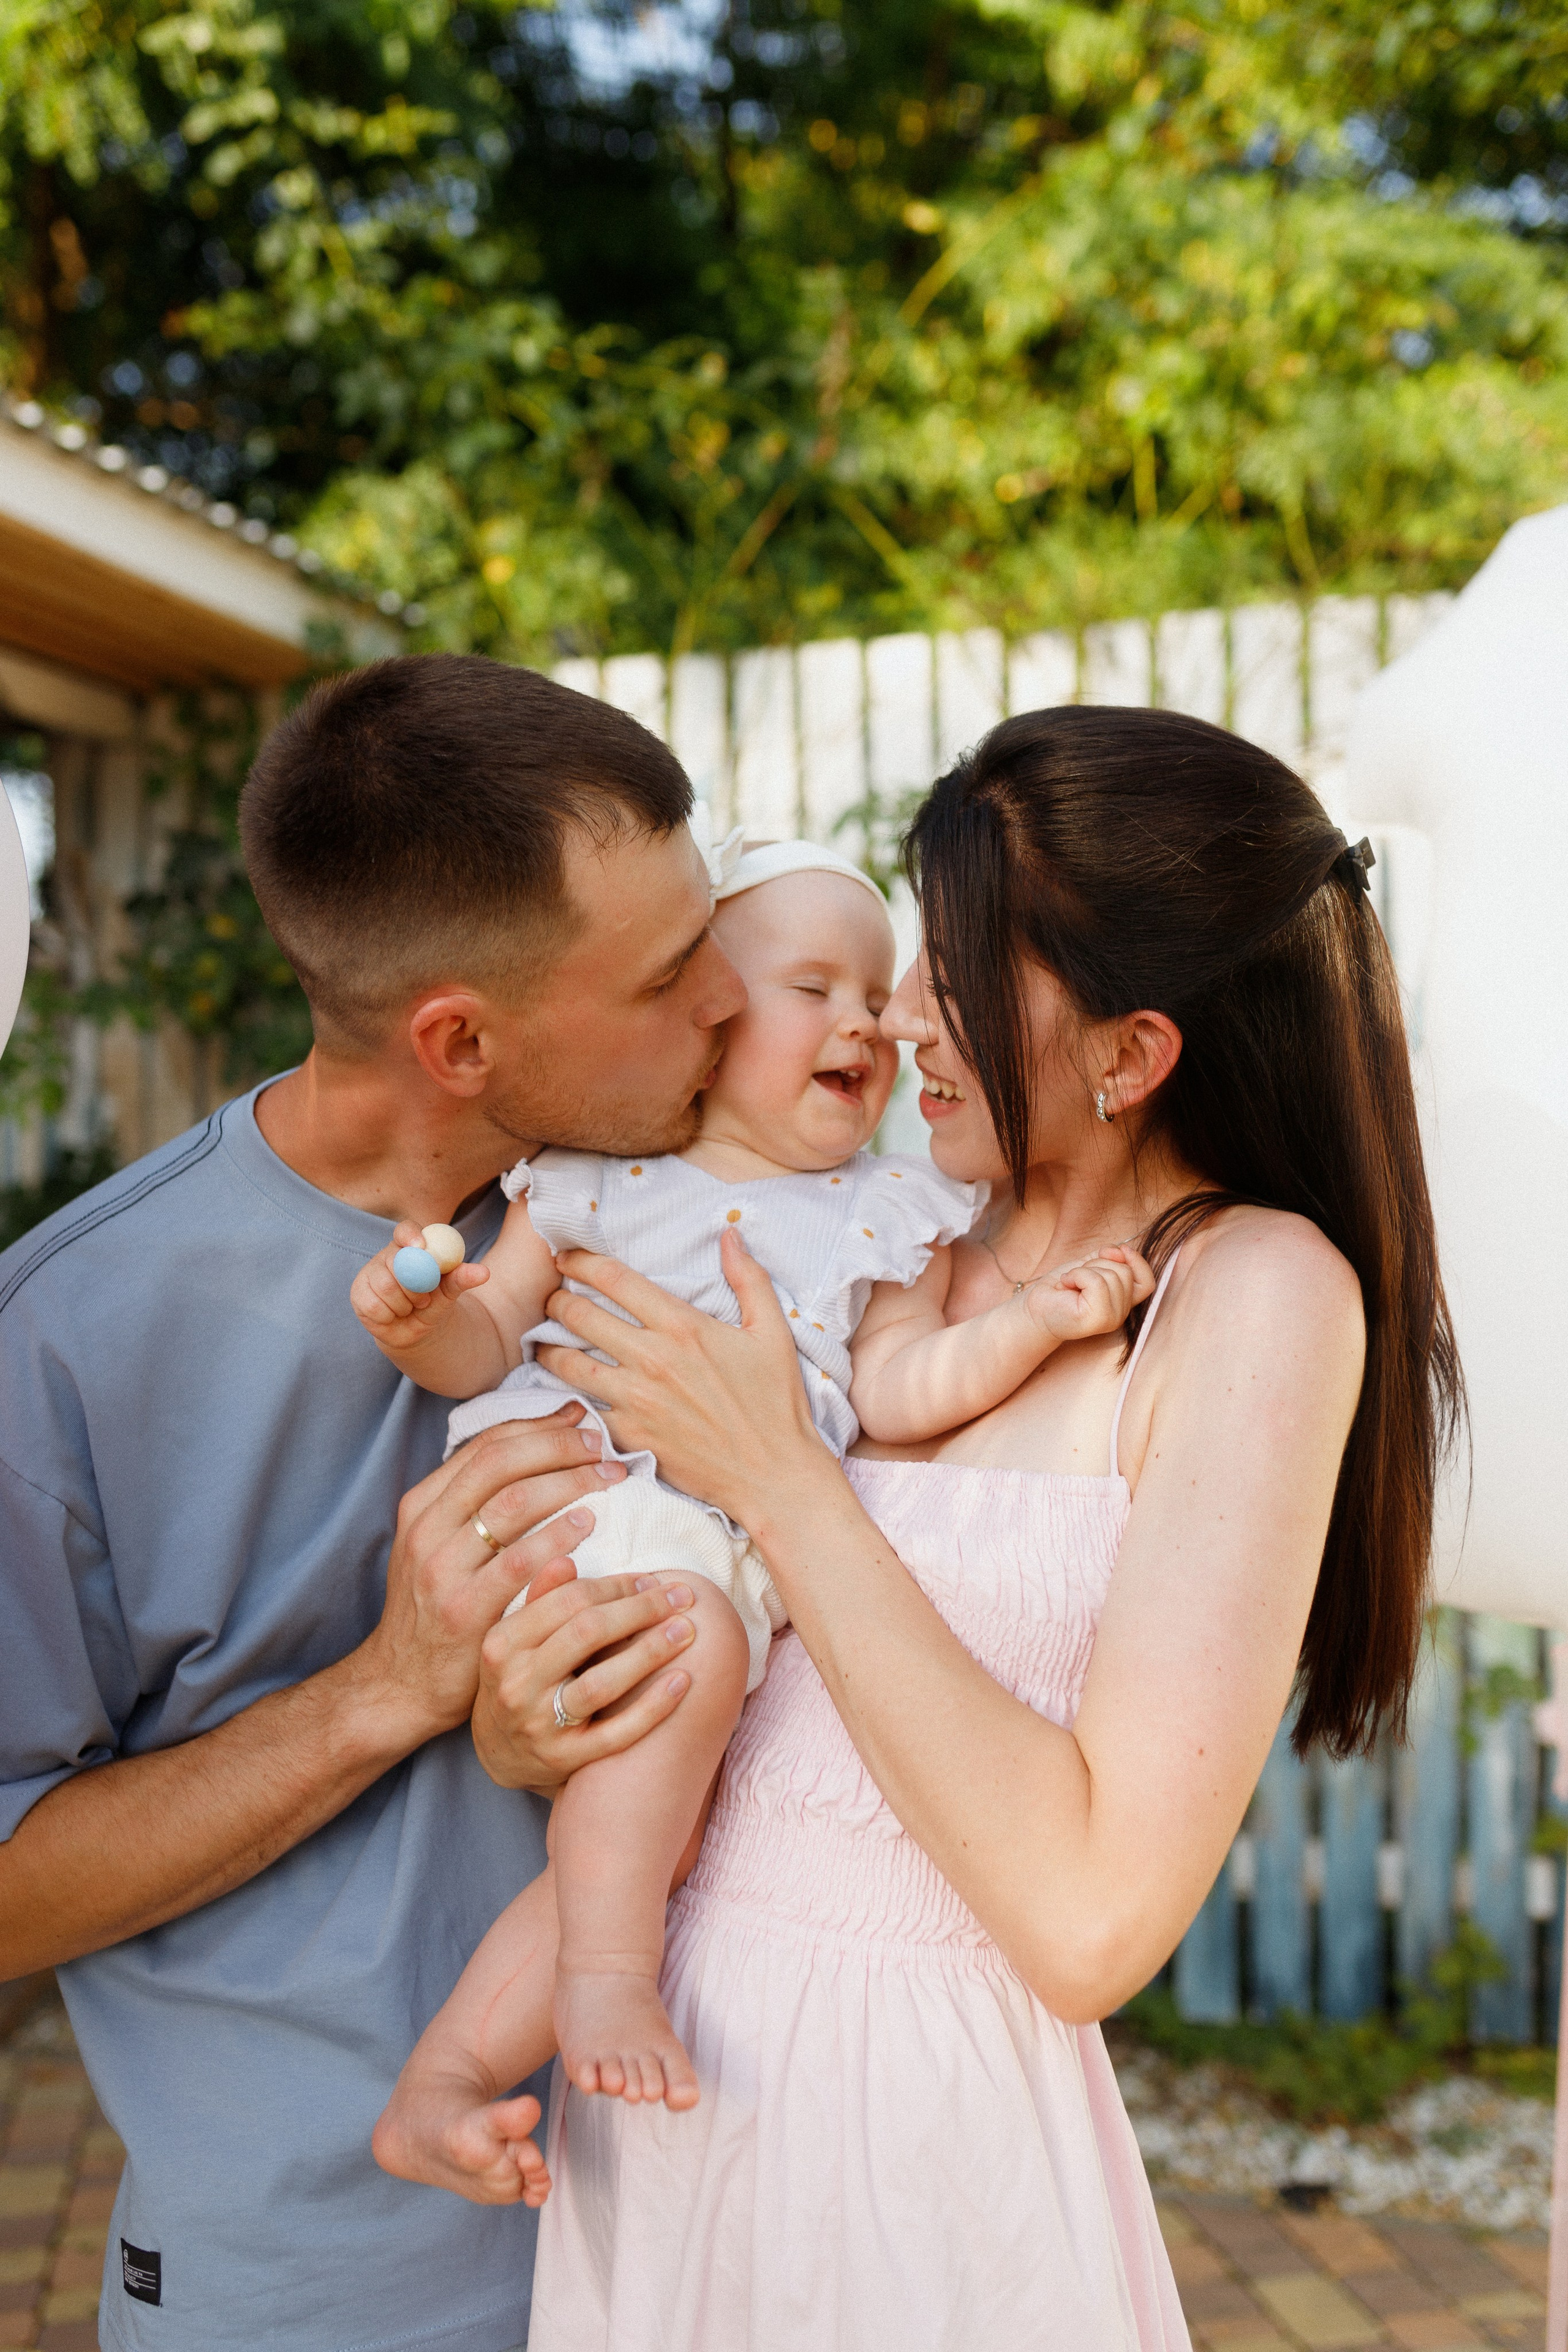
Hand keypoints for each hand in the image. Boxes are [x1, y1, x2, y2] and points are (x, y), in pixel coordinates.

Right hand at [351, 1221, 490, 1361]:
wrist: (418, 1329)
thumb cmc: (436, 1301)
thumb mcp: (451, 1290)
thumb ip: (463, 1278)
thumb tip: (484, 1272)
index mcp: (410, 1246)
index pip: (405, 1230)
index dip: (411, 1235)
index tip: (422, 1247)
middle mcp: (387, 1256)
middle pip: (396, 1261)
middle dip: (414, 1284)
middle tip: (425, 1298)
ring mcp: (370, 1273)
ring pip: (385, 1285)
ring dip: (404, 1303)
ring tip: (412, 1307)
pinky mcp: (359, 1294)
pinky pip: (374, 1304)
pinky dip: (390, 1315)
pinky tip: (394, 1315)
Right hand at [351, 1408, 633, 1746]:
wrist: (401, 1684)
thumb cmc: (435, 1609)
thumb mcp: (437, 1546)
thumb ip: (474, 1504)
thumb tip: (536, 1448)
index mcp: (421, 1506)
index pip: (486, 1445)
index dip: (538, 1426)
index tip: (580, 1419)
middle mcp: (427, 1530)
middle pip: (502, 1463)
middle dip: (558, 1446)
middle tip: (602, 1445)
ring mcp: (442, 1570)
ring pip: (514, 1503)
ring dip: (569, 1482)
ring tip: (607, 1478)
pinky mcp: (465, 1610)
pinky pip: (520, 1561)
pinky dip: (559, 1534)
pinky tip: (588, 1523)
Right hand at [473, 1561, 702, 1794]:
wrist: (499, 1752)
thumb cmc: (519, 1678)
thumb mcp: (517, 1637)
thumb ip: (542, 1598)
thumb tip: (567, 1559)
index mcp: (503, 1643)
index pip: (567, 1601)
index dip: (616, 1586)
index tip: (651, 1579)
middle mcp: (516, 1684)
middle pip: (587, 1634)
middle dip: (641, 1610)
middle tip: (682, 1596)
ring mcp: (540, 1725)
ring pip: (602, 1683)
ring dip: (651, 1652)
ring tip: (688, 1631)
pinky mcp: (564, 1759)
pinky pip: (616, 1733)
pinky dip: (653, 1707)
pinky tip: (683, 1681)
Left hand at [534, 1231, 822, 1531]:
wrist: (774, 1474)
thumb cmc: (776, 1403)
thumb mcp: (772, 1333)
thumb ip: (749, 1278)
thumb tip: (730, 1234)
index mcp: (682, 1326)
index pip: (614, 1280)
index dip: (580, 1261)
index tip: (564, 1257)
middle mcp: (652, 1359)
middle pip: (580, 1317)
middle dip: (556, 1302)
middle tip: (549, 1299)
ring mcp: (636, 1400)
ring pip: (568, 1364)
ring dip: (549, 1348)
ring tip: (542, 1341)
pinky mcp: (630, 1437)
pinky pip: (581, 1411)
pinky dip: (564, 1399)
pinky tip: (557, 1392)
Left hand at [1026, 1245, 1154, 1342]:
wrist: (1035, 1308)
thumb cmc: (1061, 1287)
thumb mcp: (1089, 1265)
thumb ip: (1109, 1257)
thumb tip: (1121, 1251)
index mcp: (1123, 1302)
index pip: (1148, 1283)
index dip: (1139, 1262)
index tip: (1121, 1250)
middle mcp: (1121, 1313)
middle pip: (1125, 1271)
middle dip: (1098, 1263)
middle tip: (1077, 1277)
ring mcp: (1112, 1319)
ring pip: (1112, 1274)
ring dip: (1085, 1270)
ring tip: (1071, 1283)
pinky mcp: (1099, 1319)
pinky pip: (1097, 1281)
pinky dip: (1078, 1275)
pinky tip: (1067, 1285)